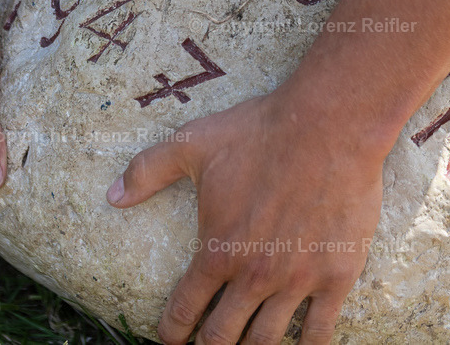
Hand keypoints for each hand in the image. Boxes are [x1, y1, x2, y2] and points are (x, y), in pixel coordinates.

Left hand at [107, 88, 385, 343]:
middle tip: (206, 344)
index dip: (172, 331)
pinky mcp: (337, 276)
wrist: (329, 126)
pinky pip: (320, 332)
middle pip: (223, 337)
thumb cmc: (260, 133)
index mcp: (218, 250)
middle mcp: (254, 275)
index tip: (170, 338)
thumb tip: (112, 195)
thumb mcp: (193, 143)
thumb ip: (148, 170)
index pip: (185, 309)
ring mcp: (297, 280)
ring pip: (266, 342)